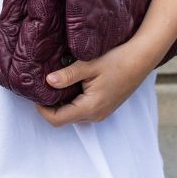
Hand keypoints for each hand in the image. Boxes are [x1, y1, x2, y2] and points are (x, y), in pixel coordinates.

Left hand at [35, 40, 152, 126]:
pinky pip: (81, 110)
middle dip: (48, 106)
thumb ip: (67, 75)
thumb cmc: (117, 60)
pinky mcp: (104, 107)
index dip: (42, 109)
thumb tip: (48, 81)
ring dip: (60, 104)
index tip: (35, 94)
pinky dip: (70, 102)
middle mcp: (95, 115)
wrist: (141, 59)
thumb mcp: (88, 65)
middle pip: (63, 119)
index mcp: (90, 107)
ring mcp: (101, 113)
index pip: (57, 119)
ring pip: (71, 115)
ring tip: (52, 85)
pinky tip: (67, 86)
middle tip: (40, 88)